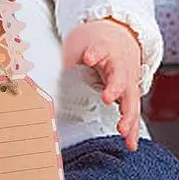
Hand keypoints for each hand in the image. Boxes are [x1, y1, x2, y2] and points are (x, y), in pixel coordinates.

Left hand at [62, 18, 142, 150]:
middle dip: (115, 88)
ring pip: (131, 98)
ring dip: (127, 115)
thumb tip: (46, 76)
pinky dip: (133, 128)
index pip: (100, 49)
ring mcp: (128, 80)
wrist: (122, 35)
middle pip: (120, 76)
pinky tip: (131, 144)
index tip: (88, 57)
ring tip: (122, 130)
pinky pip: (133, 112)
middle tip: (107, 98)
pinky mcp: (131, 93)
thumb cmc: (97, 42)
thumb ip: (67, 59)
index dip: (94, 53)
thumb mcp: (79, 43)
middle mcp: (120, 65)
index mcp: (105, 49)